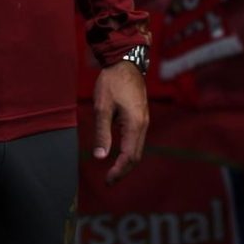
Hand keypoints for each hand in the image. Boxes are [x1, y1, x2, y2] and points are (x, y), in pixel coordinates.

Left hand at [92, 60, 148, 184]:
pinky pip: (137, 140)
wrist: (125, 61)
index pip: (129, 157)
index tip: (107, 182)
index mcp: (134, 125)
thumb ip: (102, 133)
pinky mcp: (141, 116)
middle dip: (123, 171)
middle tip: (108, 181)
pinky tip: (118, 152)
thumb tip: (100, 157)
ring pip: (138, 149)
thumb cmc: (112, 82)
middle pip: (136, 156)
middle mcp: (143, 125)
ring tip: (113, 171)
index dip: (118, 172)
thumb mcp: (102, 107)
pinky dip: (129, 151)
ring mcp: (144, 120)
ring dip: (126, 162)